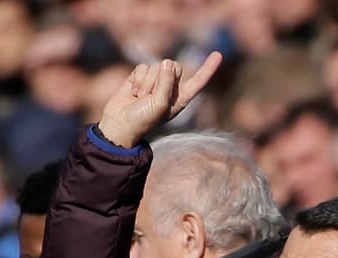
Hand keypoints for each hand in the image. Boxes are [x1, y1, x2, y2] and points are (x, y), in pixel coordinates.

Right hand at [97, 52, 223, 147]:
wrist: (120, 123)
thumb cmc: (143, 119)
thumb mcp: (160, 104)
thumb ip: (166, 82)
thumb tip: (166, 62)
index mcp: (180, 98)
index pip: (197, 81)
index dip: (207, 68)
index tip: (218, 54)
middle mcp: (169, 88)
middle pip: (174, 66)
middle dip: (162, 78)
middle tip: (151, 96)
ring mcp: (154, 81)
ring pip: (156, 66)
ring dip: (147, 83)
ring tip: (141, 98)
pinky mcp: (140, 76)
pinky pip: (142, 67)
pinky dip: (137, 79)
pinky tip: (133, 92)